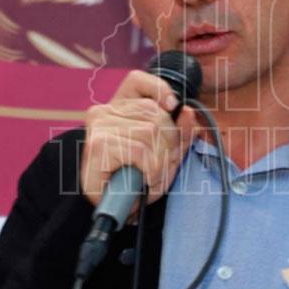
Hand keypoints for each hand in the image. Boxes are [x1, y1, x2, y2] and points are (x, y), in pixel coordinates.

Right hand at [80, 70, 197, 212]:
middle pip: (155, 112)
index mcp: (118, 107)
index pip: (137, 80)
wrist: (112, 209)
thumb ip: (180, 132)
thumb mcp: (165, 152)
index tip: (172, 106)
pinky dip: (151, 170)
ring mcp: (100, 126)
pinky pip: (142, 151)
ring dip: (160, 161)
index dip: (159, 88)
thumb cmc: (137, 177)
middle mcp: (105, 111)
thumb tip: (188, 112)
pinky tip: (145, 180)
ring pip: (151, 132)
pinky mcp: (99, 144)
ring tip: (152, 175)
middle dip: (169, 142)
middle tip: (162, 163)